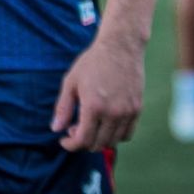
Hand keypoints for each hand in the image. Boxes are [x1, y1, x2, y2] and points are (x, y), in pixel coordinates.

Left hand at [50, 34, 144, 150]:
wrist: (120, 48)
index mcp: (94, 106)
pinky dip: (114, 135)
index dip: (71, 145)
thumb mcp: (71, 82)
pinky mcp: (137, 110)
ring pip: (113, 141)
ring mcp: (128, 113)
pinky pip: (127, 134)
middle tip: (74, 129)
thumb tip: (55, 128)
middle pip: (98, 144)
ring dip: (99, 139)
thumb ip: (63, 107)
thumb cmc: (92, 63)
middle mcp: (113, 113)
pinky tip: (104, 124)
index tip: (63, 140)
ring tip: (88, 125)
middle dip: (83, 142)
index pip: (83, 140)